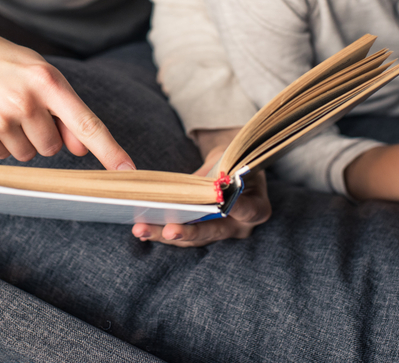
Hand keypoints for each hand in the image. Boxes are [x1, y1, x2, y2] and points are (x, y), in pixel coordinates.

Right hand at [0, 21, 134, 170]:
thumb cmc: (1, 62)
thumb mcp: (37, 72)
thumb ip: (64, 108)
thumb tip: (81, 148)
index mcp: (46, 79)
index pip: (86, 122)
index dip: (109, 150)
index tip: (127, 171)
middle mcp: (24, 101)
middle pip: (53, 147)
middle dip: (43, 133)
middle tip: (21, 106)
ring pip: (28, 155)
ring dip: (19, 139)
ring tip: (0, 107)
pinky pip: (1, 156)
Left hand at [131, 128, 271, 246]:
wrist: (231, 164)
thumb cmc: (233, 159)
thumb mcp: (230, 159)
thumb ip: (219, 173)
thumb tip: (200, 182)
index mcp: (257, 206)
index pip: (247, 210)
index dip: (235, 209)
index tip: (221, 206)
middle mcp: (241, 226)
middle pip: (212, 231)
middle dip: (187, 231)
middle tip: (167, 231)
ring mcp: (221, 232)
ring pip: (194, 239)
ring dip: (165, 235)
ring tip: (141, 229)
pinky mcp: (203, 233)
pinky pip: (184, 236)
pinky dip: (163, 232)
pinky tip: (143, 228)